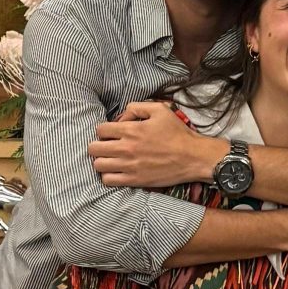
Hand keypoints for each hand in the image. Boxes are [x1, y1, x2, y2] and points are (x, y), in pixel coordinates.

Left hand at [89, 101, 218, 189]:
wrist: (193, 157)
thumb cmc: (178, 133)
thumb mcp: (160, 110)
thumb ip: (137, 107)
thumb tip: (121, 117)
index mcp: (131, 130)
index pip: (100, 129)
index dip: (104, 130)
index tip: (112, 134)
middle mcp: (126, 148)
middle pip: (94, 148)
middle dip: (99, 145)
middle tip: (109, 146)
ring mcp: (129, 166)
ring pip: (98, 165)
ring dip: (102, 161)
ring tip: (112, 159)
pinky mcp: (134, 180)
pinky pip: (108, 180)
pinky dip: (109, 176)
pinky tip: (117, 171)